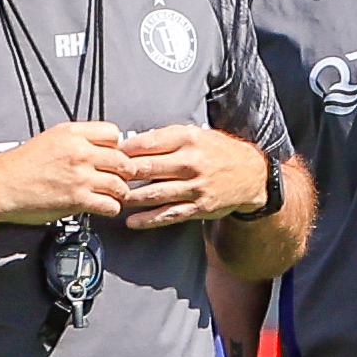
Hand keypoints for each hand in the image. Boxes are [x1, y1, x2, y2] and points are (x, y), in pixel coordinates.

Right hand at [0, 120, 132, 225]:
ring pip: (120, 185)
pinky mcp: (77, 199)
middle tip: (118, 179)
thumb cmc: (19, 166)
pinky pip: (110, 205)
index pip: (113, 134)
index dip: (115, 147)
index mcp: (71, 133)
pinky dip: (111, 208)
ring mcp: (79, 176)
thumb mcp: (49, 140)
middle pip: (122, 160)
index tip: (110, 157)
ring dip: (119, 193)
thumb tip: (95, 147)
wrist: (0, 187)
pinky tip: (103, 207)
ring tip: (112, 196)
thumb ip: (74, 141)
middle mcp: (79, 152)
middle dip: (123, 172)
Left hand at [117, 126, 267, 227]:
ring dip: (130, 199)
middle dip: (122, 175)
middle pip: (147, 168)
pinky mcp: (198, 207)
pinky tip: (132, 222)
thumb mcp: (195, 134)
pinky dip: (148, 220)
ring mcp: (195, 186)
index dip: (123, 151)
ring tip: (113, 200)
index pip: (146, 143)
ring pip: (154, 193)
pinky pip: (169, 214)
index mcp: (187, 139)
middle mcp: (191, 162)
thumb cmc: (218, 151)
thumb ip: (165, 138)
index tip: (108, 156)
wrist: (251, 175)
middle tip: (105, 179)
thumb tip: (132, 144)